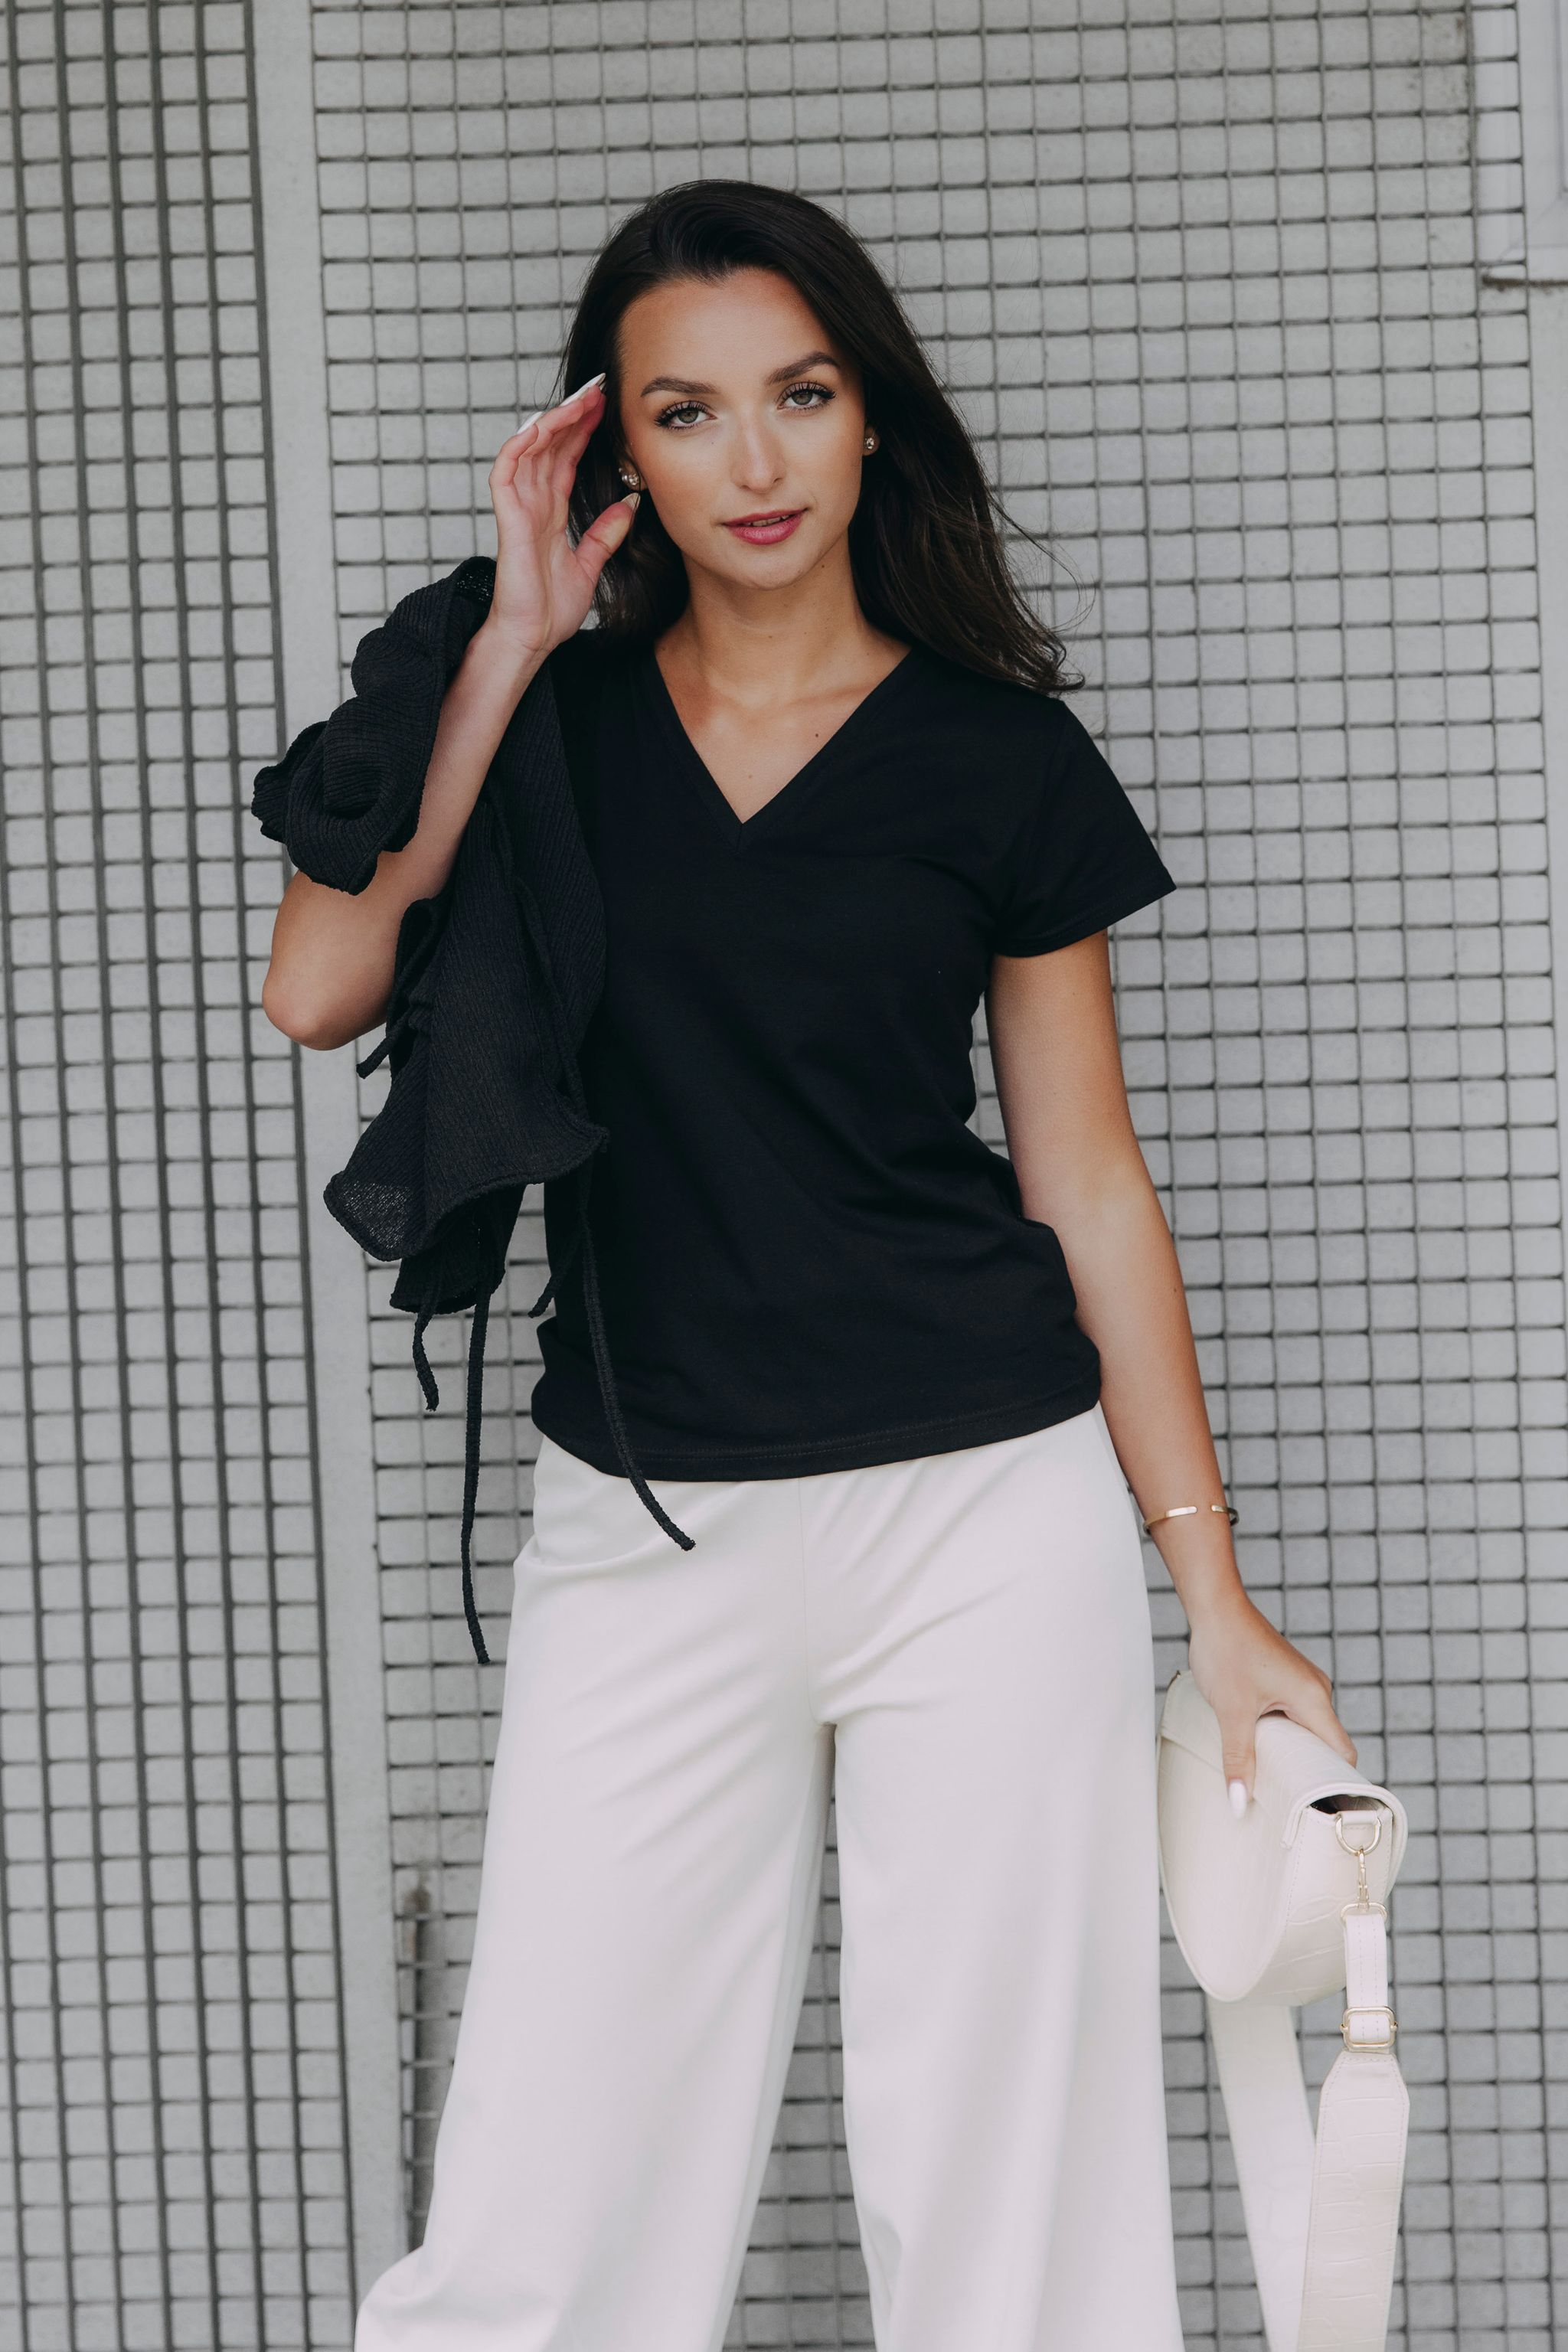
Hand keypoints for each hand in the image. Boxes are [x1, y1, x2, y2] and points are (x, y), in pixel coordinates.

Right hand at [483, 376, 637, 661]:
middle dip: (571, 414)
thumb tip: (628, 505)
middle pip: (550, 445)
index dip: (584, 429)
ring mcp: (518, 509)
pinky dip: (519, 446)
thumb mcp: (590, 565)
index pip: (566, 457)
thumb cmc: (551, 609)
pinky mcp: (508, 520)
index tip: (607, 404)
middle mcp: (532, 504)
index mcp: (550, 511)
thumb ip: (605, 534)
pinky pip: (506, 472)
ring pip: (529, 450)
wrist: (533, 638)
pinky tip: (539, 425)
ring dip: (552, 422)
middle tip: (597, 388)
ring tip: (577, 399)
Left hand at [1185, 1588, 1356, 1814]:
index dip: (1333, 1784)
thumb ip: (1238, 1759)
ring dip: (1289, 1752)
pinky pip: (1293, 1715)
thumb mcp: (1231, 1712)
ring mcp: (1302, 1684)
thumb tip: (1239, 1803)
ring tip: (1269, 1779)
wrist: (1214, 1606)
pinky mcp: (1286, 1679)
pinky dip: (1280, 1734)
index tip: (1316, 1810)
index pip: (1341, 1754)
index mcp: (1314, 1699)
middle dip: (1306, 1773)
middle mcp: (1316, 1691)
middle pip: (1325, 1745)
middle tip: (1286, 1803)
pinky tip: (1257, 1746)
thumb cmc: (1226, 1649)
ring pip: (1306, 1731)